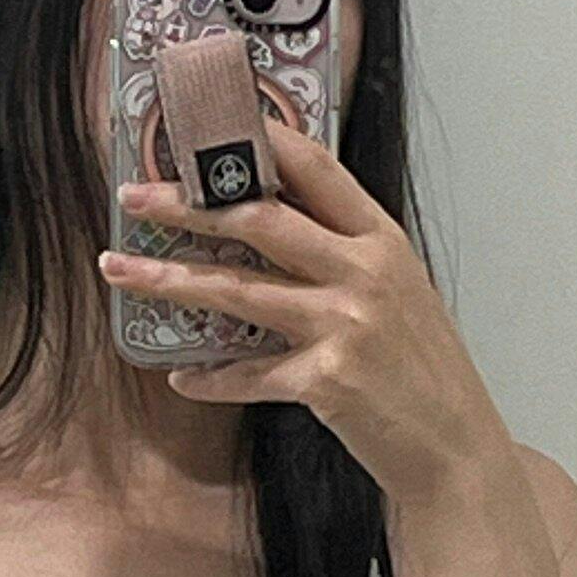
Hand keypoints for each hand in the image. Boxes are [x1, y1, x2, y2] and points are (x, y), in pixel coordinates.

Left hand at [98, 103, 515, 513]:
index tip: (207, 127)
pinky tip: (181, 377)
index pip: (317, 169)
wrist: (458, 449)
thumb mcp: (399, 294)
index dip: (260, 140)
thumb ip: (345, 257)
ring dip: (169, 278)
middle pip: (260, 219)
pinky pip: (249, 372)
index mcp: (382, 241)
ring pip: (237, 289)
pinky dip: (211, 378)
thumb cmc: (425, 374)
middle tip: (133, 196)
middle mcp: (364, 273)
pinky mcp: (327, 380)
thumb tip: (272, 226)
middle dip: (187, 204)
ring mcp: (346, 325)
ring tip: (118, 269)